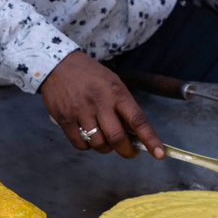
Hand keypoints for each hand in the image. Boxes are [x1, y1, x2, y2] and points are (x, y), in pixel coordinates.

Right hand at [41, 51, 164, 158]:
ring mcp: (81, 110)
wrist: (58, 64)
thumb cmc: (91, 76)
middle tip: (131, 152)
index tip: (159, 153)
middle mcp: (100, 102)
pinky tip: (89, 137)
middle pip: (117, 138)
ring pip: (98, 144)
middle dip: (127, 151)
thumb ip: (124, 108)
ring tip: (106, 140)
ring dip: (105, 148)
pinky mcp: (64, 118)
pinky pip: (80, 144)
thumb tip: (136, 135)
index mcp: (117, 92)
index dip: (150, 139)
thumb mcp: (113, 84)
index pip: (138, 120)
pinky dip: (88, 146)